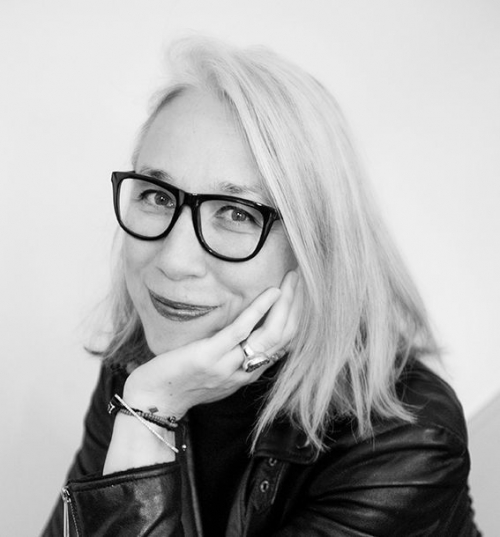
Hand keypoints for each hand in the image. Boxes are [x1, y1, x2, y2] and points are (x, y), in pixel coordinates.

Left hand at [123, 270, 300, 418]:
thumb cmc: (181, 382)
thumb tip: (244, 329)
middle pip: (283, 338)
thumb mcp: (215, 371)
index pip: (283, 345)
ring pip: (270, 335)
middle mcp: (244, 371)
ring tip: (291, 280)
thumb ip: (233, 354)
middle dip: (296, 307)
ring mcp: (228, 365)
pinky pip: (241, 330)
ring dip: (286, 304)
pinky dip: (260, 310)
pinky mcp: (209, 356)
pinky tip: (271, 293)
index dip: (296, 318)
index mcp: (248, 373)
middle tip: (301, 280)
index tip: (301, 295)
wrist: (153, 400)